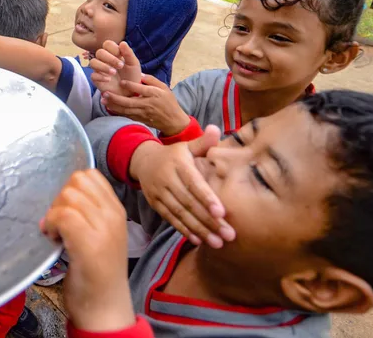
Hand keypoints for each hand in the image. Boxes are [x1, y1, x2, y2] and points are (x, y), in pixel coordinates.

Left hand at [41, 170, 135, 331]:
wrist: (104, 307)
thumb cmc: (96, 271)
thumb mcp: (99, 233)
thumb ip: (87, 211)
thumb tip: (61, 195)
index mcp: (116, 210)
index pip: (90, 175)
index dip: (70, 188)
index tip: (66, 211)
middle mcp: (113, 215)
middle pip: (76, 181)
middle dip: (59, 199)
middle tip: (58, 223)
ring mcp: (104, 228)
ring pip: (68, 196)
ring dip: (54, 213)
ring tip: (56, 233)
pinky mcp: (89, 243)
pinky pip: (63, 215)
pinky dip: (51, 224)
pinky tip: (53, 239)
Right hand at [90, 41, 141, 97]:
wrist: (130, 93)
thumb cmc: (132, 77)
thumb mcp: (134, 65)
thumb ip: (128, 53)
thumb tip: (122, 42)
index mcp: (114, 54)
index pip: (107, 44)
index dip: (113, 48)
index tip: (121, 55)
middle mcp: (105, 60)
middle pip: (99, 52)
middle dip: (110, 58)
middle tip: (120, 66)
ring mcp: (99, 69)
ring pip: (93, 62)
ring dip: (103, 66)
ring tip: (113, 72)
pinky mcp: (96, 80)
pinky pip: (93, 75)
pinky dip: (100, 76)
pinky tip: (108, 80)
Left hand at [101, 74, 190, 135]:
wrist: (173, 121)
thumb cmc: (169, 102)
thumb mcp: (164, 87)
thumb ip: (152, 80)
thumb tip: (139, 75)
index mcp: (154, 94)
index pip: (141, 89)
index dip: (130, 86)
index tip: (121, 81)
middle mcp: (147, 104)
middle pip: (129, 102)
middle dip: (116, 98)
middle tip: (105, 93)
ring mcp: (143, 113)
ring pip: (126, 110)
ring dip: (113, 106)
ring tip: (103, 100)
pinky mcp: (140, 119)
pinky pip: (127, 116)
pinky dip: (118, 112)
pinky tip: (110, 107)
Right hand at [131, 126, 235, 247]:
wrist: (143, 161)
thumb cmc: (174, 155)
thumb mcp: (186, 145)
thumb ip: (203, 142)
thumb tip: (217, 130)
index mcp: (178, 164)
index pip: (194, 183)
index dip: (207, 198)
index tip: (222, 213)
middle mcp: (167, 179)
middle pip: (189, 203)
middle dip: (209, 221)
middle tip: (229, 235)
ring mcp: (159, 193)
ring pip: (180, 214)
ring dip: (199, 230)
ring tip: (217, 243)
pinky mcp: (155, 203)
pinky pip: (170, 219)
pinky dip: (183, 230)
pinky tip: (198, 240)